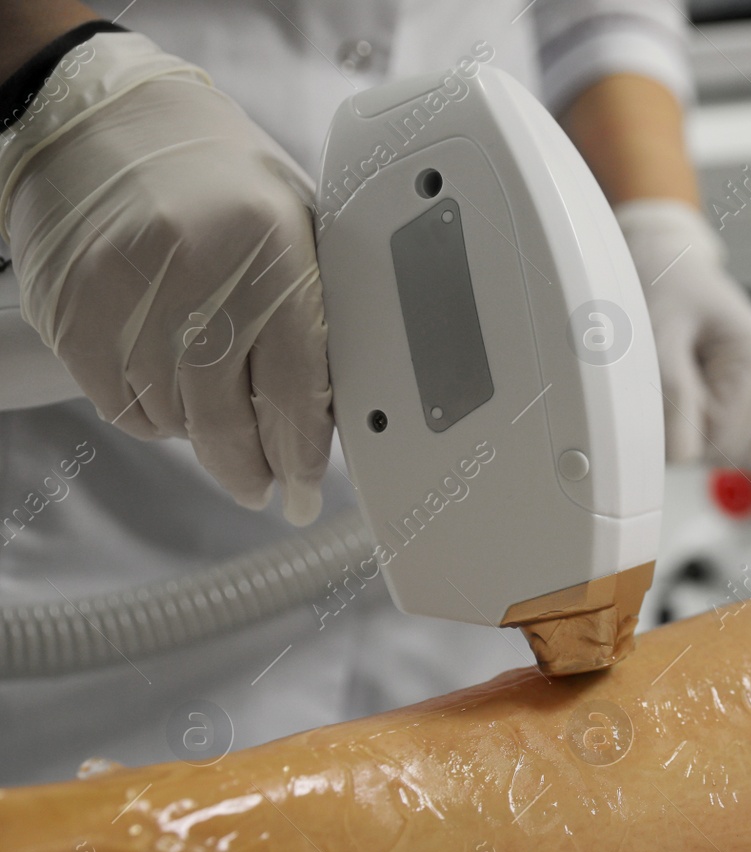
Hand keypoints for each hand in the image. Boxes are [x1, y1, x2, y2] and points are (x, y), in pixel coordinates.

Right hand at [0, 32, 331, 524]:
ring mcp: (127, 290)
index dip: (302, 453)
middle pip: (228, 416)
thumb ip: (315, 310)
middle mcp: (198, 267)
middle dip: (251, 467)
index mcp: (273, 244)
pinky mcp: (74, 308)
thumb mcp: (295, 225)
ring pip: (174, 418)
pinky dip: (152, 415)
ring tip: (216, 419)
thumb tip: (334, 413)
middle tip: (262, 486)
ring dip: (202, 437)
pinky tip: (169, 393)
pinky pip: (120, 404)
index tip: (305, 489)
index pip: (297, 385)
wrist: (100, 120)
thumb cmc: (217, 178)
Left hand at [614, 198, 750, 466]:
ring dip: (712, 437)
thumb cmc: (664, 296)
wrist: (679, 272)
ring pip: (747, 452)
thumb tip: (682, 456)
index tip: (660, 393)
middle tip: (673, 386)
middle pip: (734, 448)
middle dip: (695, 432)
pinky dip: (730, 435)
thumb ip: (671, 395)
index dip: (679, 428)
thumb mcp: (657, 339)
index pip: (719, 436)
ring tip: (694, 389)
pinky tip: (712, 402)